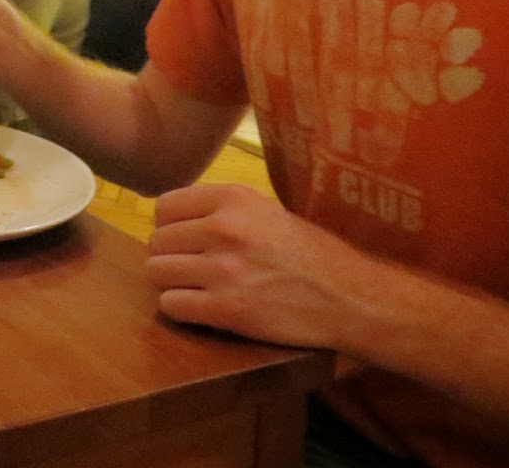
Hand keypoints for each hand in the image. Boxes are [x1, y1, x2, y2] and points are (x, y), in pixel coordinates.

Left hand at [146, 183, 371, 349]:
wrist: (351, 299)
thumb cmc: (309, 254)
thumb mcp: (266, 211)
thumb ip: (221, 210)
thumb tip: (172, 217)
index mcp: (233, 199)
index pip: (164, 206)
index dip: (169, 227)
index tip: (183, 241)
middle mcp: (223, 228)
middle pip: (157, 241)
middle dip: (169, 257)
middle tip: (191, 270)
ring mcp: (223, 270)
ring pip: (157, 272)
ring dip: (171, 284)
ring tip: (195, 289)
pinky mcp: (226, 309)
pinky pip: (171, 305)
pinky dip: (180, 309)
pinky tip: (201, 308)